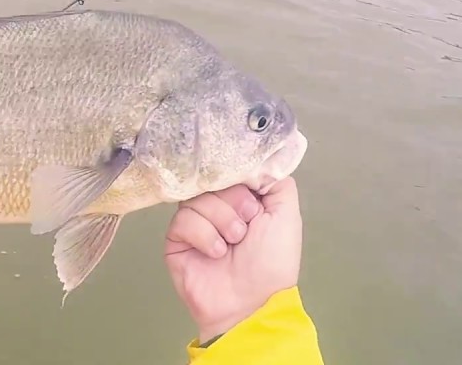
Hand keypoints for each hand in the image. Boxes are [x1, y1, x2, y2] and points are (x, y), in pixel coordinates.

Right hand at [164, 176, 302, 341]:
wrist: (251, 303)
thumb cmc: (272, 262)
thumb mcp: (286, 214)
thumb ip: (275, 179)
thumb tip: (255, 158)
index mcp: (242, 198)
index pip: (230, 169)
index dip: (240, 178)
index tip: (254, 198)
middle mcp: (217, 207)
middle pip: (212, 180)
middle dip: (234, 202)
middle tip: (246, 226)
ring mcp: (195, 223)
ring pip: (197, 198)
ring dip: (221, 221)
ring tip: (232, 243)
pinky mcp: (176, 240)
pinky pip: (183, 220)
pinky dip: (204, 236)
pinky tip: (215, 252)